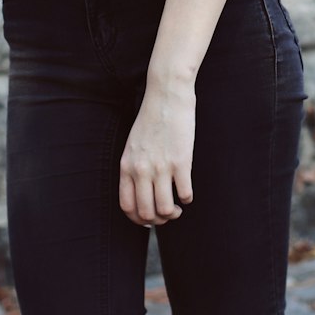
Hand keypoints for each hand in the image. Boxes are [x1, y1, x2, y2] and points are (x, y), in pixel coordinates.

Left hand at [119, 80, 194, 225]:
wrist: (167, 94)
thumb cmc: (152, 118)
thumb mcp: (133, 144)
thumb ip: (134, 168)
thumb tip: (142, 193)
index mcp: (127, 165)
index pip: (127, 206)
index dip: (138, 219)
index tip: (149, 218)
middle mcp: (141, 170)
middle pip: (146, 213)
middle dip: (158, 220)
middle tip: (166, 212)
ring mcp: (161, 167)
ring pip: (165, 209)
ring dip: (173, 213)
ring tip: (177, 205)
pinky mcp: (181, 162)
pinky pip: (185, 194)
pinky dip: (187, 198)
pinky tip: (187, 190)